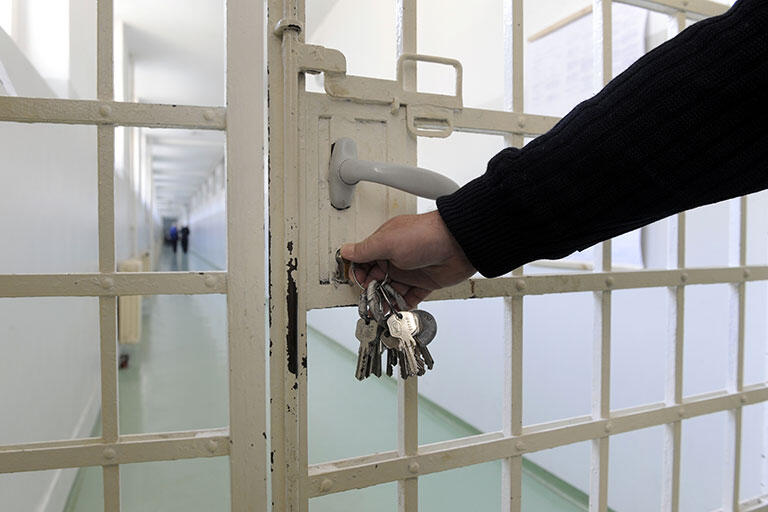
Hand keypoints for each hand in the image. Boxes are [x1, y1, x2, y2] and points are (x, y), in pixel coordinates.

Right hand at [340, 210, 474, 307]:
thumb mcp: (387, 241)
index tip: (356, 285)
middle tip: (368, 302)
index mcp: (385, 243)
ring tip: (380, 311)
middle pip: (376, 278)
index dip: (358, 273)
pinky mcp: (425, 283)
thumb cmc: (425, 235)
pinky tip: (396, 312)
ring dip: (385, 301)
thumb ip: (365, 250)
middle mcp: (396, 257)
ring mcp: (410, 271)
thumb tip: (345, 251)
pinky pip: (409, 297)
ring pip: (391, 290)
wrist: (459, 243)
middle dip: (370, 291)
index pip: (364, 260)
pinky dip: (402, 306)